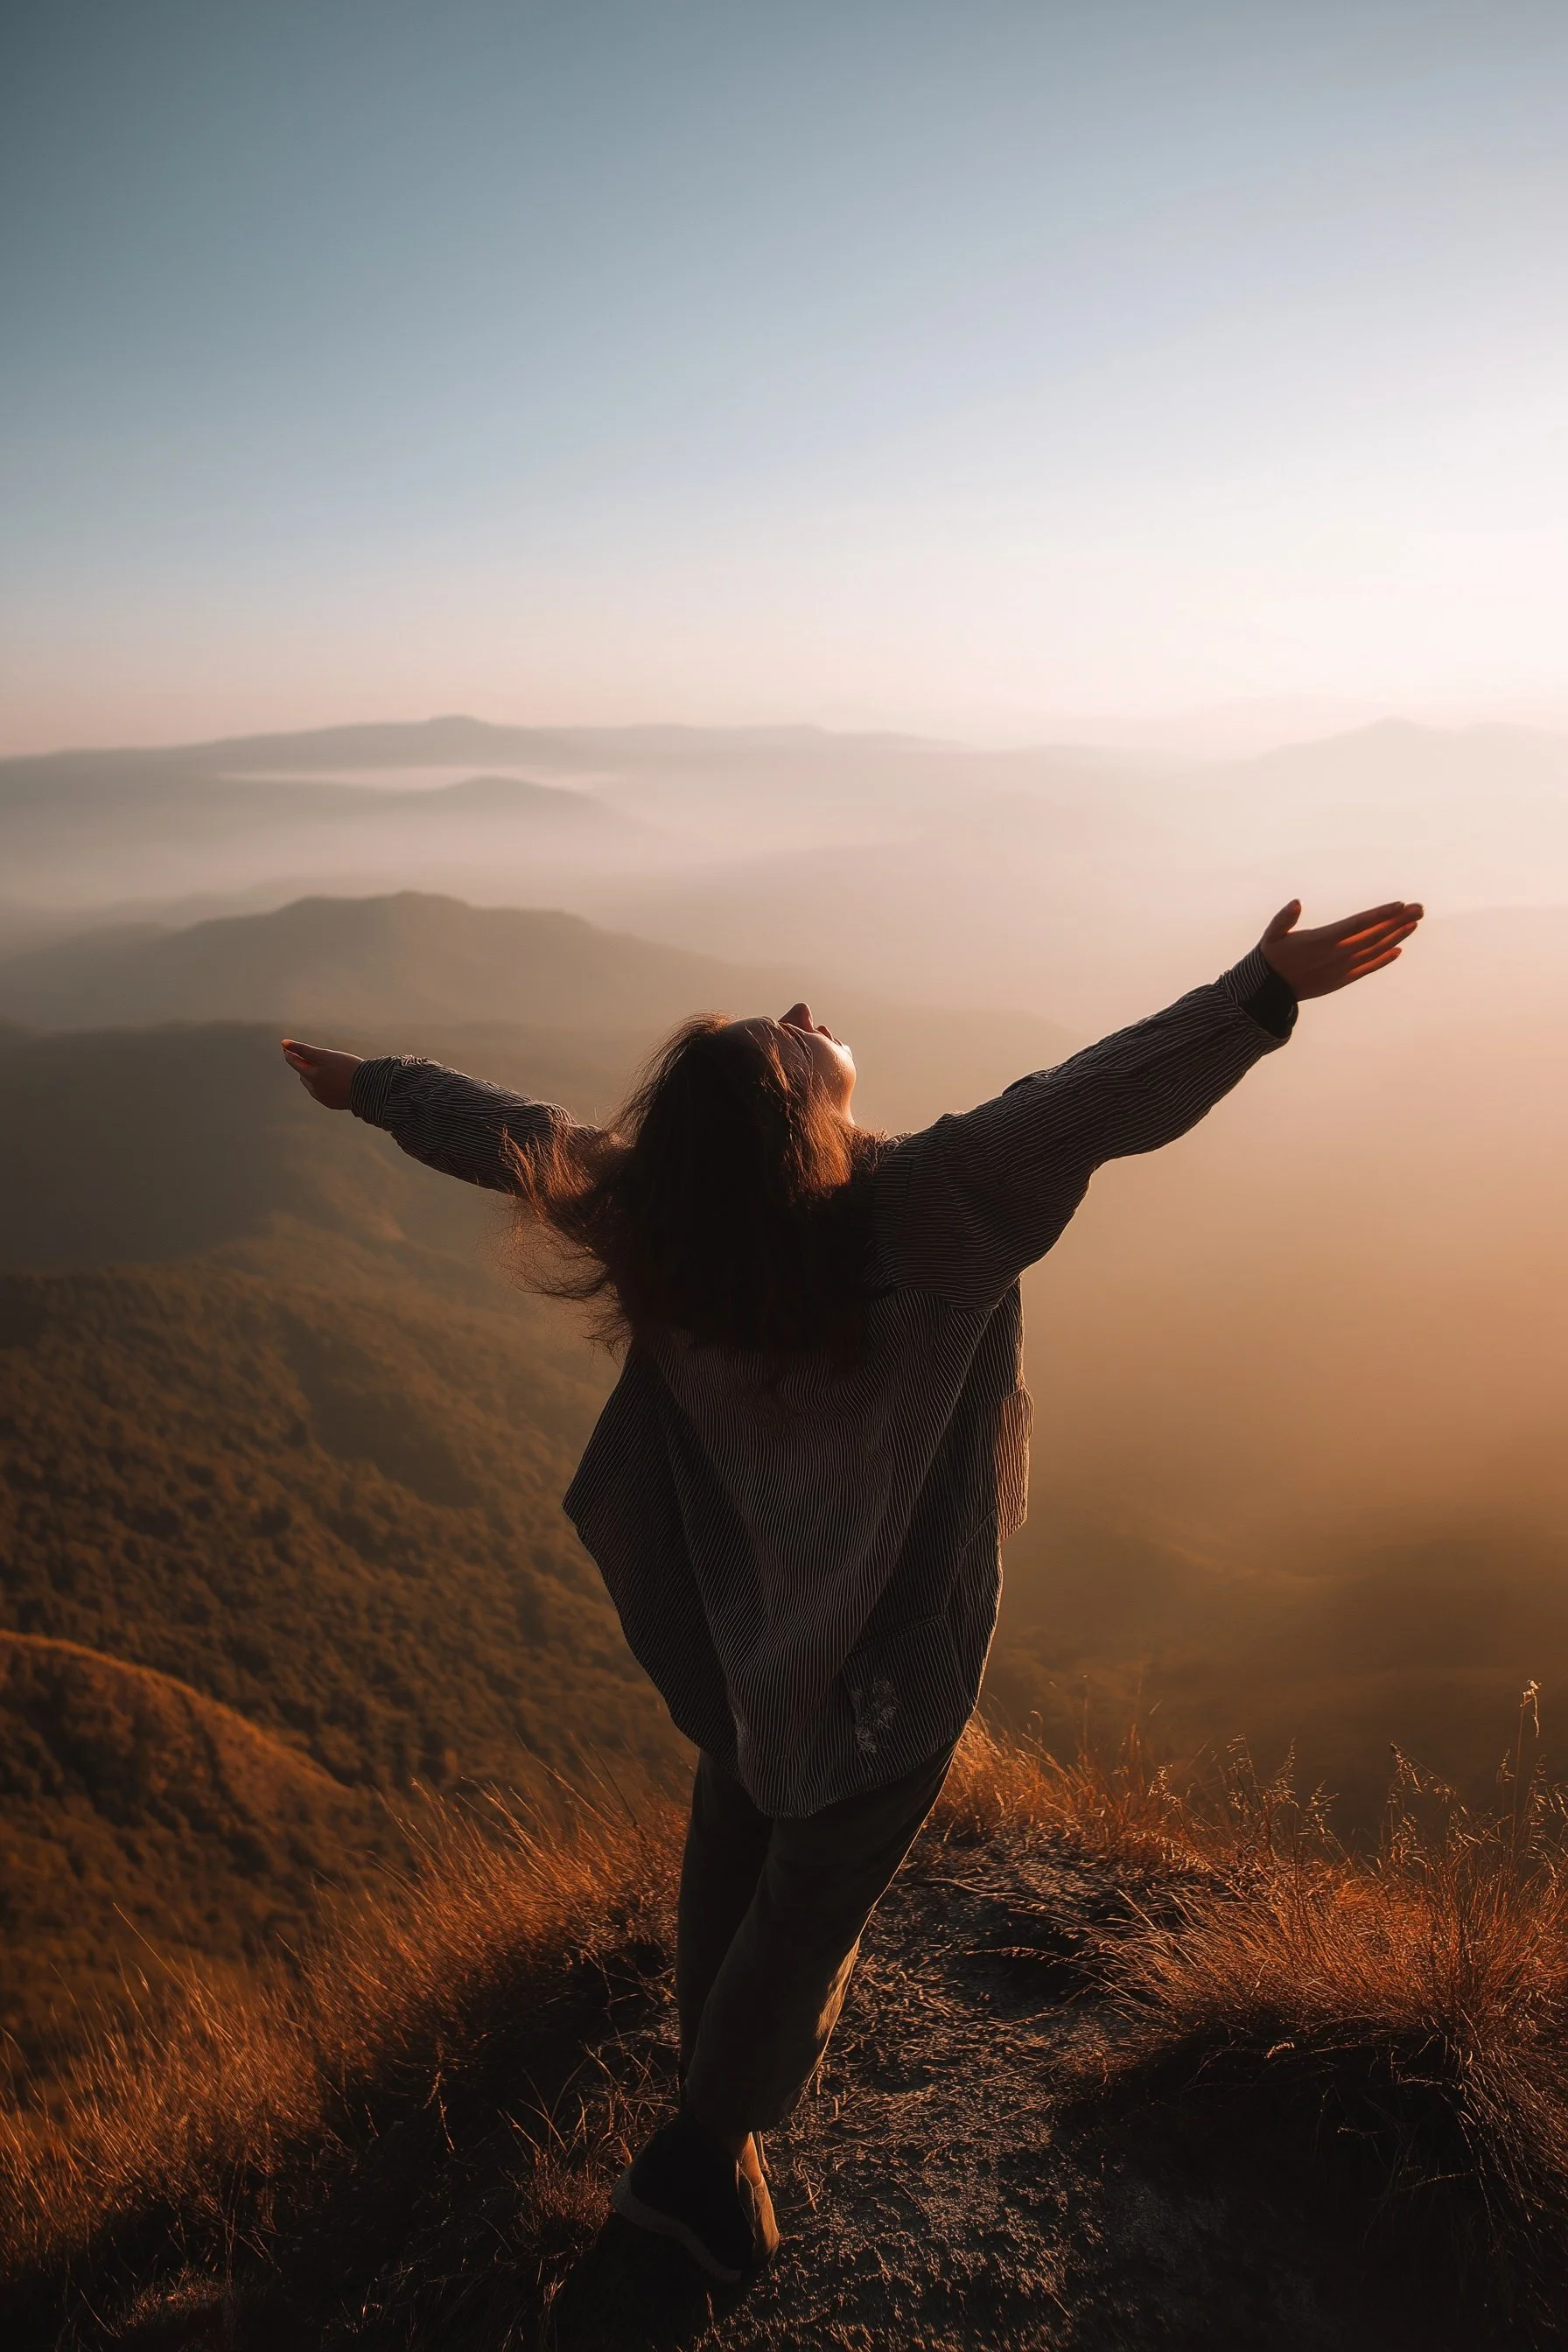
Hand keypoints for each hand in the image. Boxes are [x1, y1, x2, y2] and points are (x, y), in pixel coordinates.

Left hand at [281, 1038, 361, 1109]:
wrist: (369, 1089)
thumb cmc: (348, 1068)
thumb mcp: (325, 1055)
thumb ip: (303, 1050)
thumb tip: (283, 1043)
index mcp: (311, 1075)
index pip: (294, 1062)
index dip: (290, 1052)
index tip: (286, 1046)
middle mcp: (314, 1088)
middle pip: (303, 1073)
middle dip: (304, 1064)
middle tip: (311, 1056)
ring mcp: (322, 1097)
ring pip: (312, 1083)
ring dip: (314, 1075)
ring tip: (327, 1069)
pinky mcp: (331, 1103)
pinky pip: (322, 1092)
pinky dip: (324, 1085)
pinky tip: (335, 1081)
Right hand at [1259, 899, 1423, 998]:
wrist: (1270, 992)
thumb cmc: (1272, 958)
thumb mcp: (1272, 935)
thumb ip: (1284, 919)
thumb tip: (1296, 903)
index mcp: (1323, 940)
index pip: (1358, 924)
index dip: (1381, 914)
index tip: (1401, 905)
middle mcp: (1337, 954)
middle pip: (1374, 935)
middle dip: (1398, 921)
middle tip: (1419, 908)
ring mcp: (1342, 968)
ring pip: (1376, 950)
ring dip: (1397, 936)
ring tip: (1414, 923)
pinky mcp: (1342, 980)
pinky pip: (1368, 968)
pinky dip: (1384, 959)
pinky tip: (1398, 950)